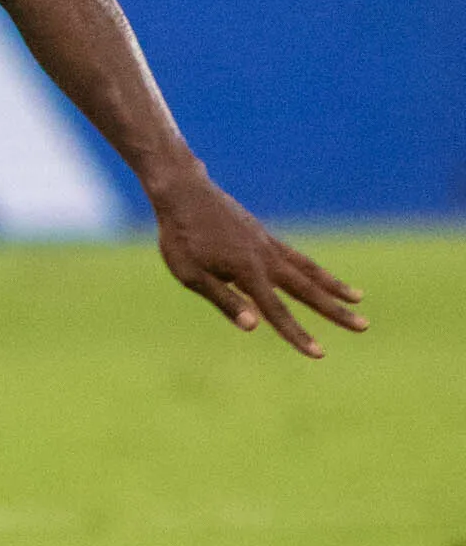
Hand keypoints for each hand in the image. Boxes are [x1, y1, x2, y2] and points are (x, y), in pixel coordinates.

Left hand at [150, 171, 364, 357]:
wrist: (184, 192)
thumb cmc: (180, 238)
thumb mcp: (191, 275)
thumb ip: (224, 301)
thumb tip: (254, 327)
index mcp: (247, 273)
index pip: (277, 312)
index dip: (298, 335)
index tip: (320, 353)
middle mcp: (265, 259)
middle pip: (307, 290)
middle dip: (335, 311)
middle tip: (364, 325)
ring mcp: (268, 245)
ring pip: (308, 270)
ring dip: (334, 286)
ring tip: (358, 297)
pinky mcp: (264, 235)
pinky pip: (296, 256)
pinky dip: (313, 268)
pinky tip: (319, 277)